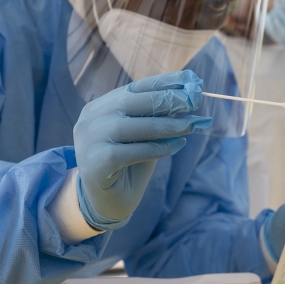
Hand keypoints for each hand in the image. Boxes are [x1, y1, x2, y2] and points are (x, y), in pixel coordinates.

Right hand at [75, 71, 211, 229]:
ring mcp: (89, 141)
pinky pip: (132, 152)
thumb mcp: (144, 137)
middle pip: (131, 101)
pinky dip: (158, 148)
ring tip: (191, 125)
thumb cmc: (128, 166)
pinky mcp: (95, 163)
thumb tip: (188, 98)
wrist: (107, 204)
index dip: (164, 82)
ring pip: (133, 126)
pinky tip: (177, 146)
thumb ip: (157, 118)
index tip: (192, 79)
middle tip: (195, 100)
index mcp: (99, 107)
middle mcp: (90, 120)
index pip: (134, 87)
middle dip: (167, 99)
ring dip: (167, 124)